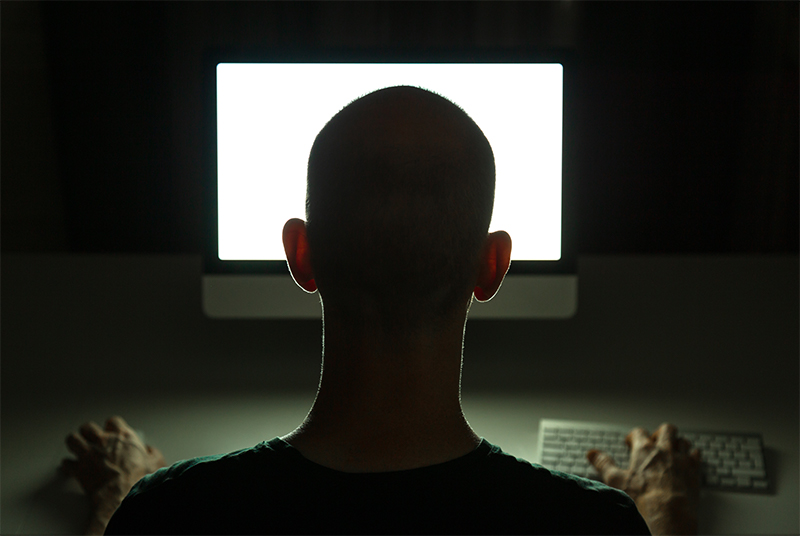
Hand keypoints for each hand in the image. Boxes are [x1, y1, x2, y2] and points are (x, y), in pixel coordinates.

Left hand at [62, 416, 166, 533]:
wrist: (120, 496)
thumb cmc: (137, 480)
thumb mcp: (156, 463)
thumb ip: (152, 453)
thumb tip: (150, 451)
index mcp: (123, 437)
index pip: (113, 421)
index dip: (111, 426)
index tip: (112, 430)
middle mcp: (104, 441)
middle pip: (88, 427)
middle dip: (88, 432)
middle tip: (90, 437)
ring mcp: (89, 454)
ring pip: (73, 439)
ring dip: (74, 443)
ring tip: (76, 446)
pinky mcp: (78, 469)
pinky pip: (67, 463)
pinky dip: (68, 465)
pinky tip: (71, 467)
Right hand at [587, 423, 700, 534]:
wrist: (669, 515)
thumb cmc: (643, 499)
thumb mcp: (615, 481)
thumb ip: (604, 464)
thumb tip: (592, 454)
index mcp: (644, 450)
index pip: (639, 432)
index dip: (634, 436)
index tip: (632, 443)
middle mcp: (664, 450)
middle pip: (666, 429)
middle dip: (660, 432)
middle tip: (655, 440)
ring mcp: (681, 460)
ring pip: (683, 440)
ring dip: (677, 442)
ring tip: (672, 448)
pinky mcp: (694, 472)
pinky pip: (696, 455)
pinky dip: (692, 455)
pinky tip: (688, 460)